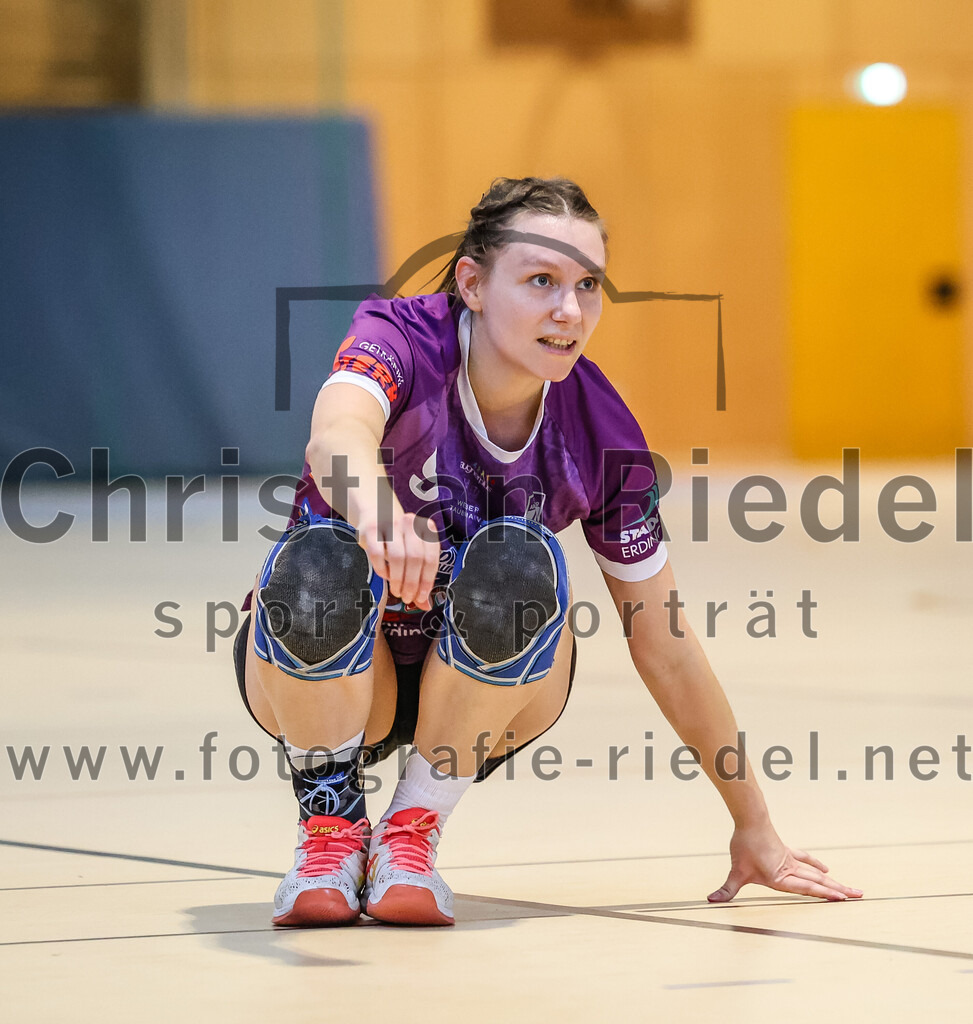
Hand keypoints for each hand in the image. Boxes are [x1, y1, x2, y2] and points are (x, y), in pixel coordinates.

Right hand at [356, 508, 439, 610]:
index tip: (422, 597)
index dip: (427, 581)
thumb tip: (425, 605)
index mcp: (426, 528)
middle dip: (412, 583)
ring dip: (398, 579)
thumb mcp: (413, 553)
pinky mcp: (371, 528)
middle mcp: (410, 523)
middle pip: (415, 559)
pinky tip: (386, 576)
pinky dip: (383, 570)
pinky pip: (378, 555)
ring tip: (397, 591)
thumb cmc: (399, 539)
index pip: (431, 558)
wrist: (376, 511)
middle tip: (407, 598)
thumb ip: (420, 577)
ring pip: (398, 557)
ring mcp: (390, 524)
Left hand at [707, 822, 862, 902]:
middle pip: (819, 881)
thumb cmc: (744, 845)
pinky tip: (825, 868)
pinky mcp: (786, 851)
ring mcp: (791, 860)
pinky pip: (806, 859)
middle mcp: (790, 870)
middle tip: (859, 896)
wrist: (750, 819)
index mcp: (782, 877)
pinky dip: (816, 864)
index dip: (825, 894)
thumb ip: (727, 889)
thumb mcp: (735, 872)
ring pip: (816, 872)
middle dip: (838, 890)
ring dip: (833, 880)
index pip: (808, 889)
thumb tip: (711, 900)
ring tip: (849, 888)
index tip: (843, 899)